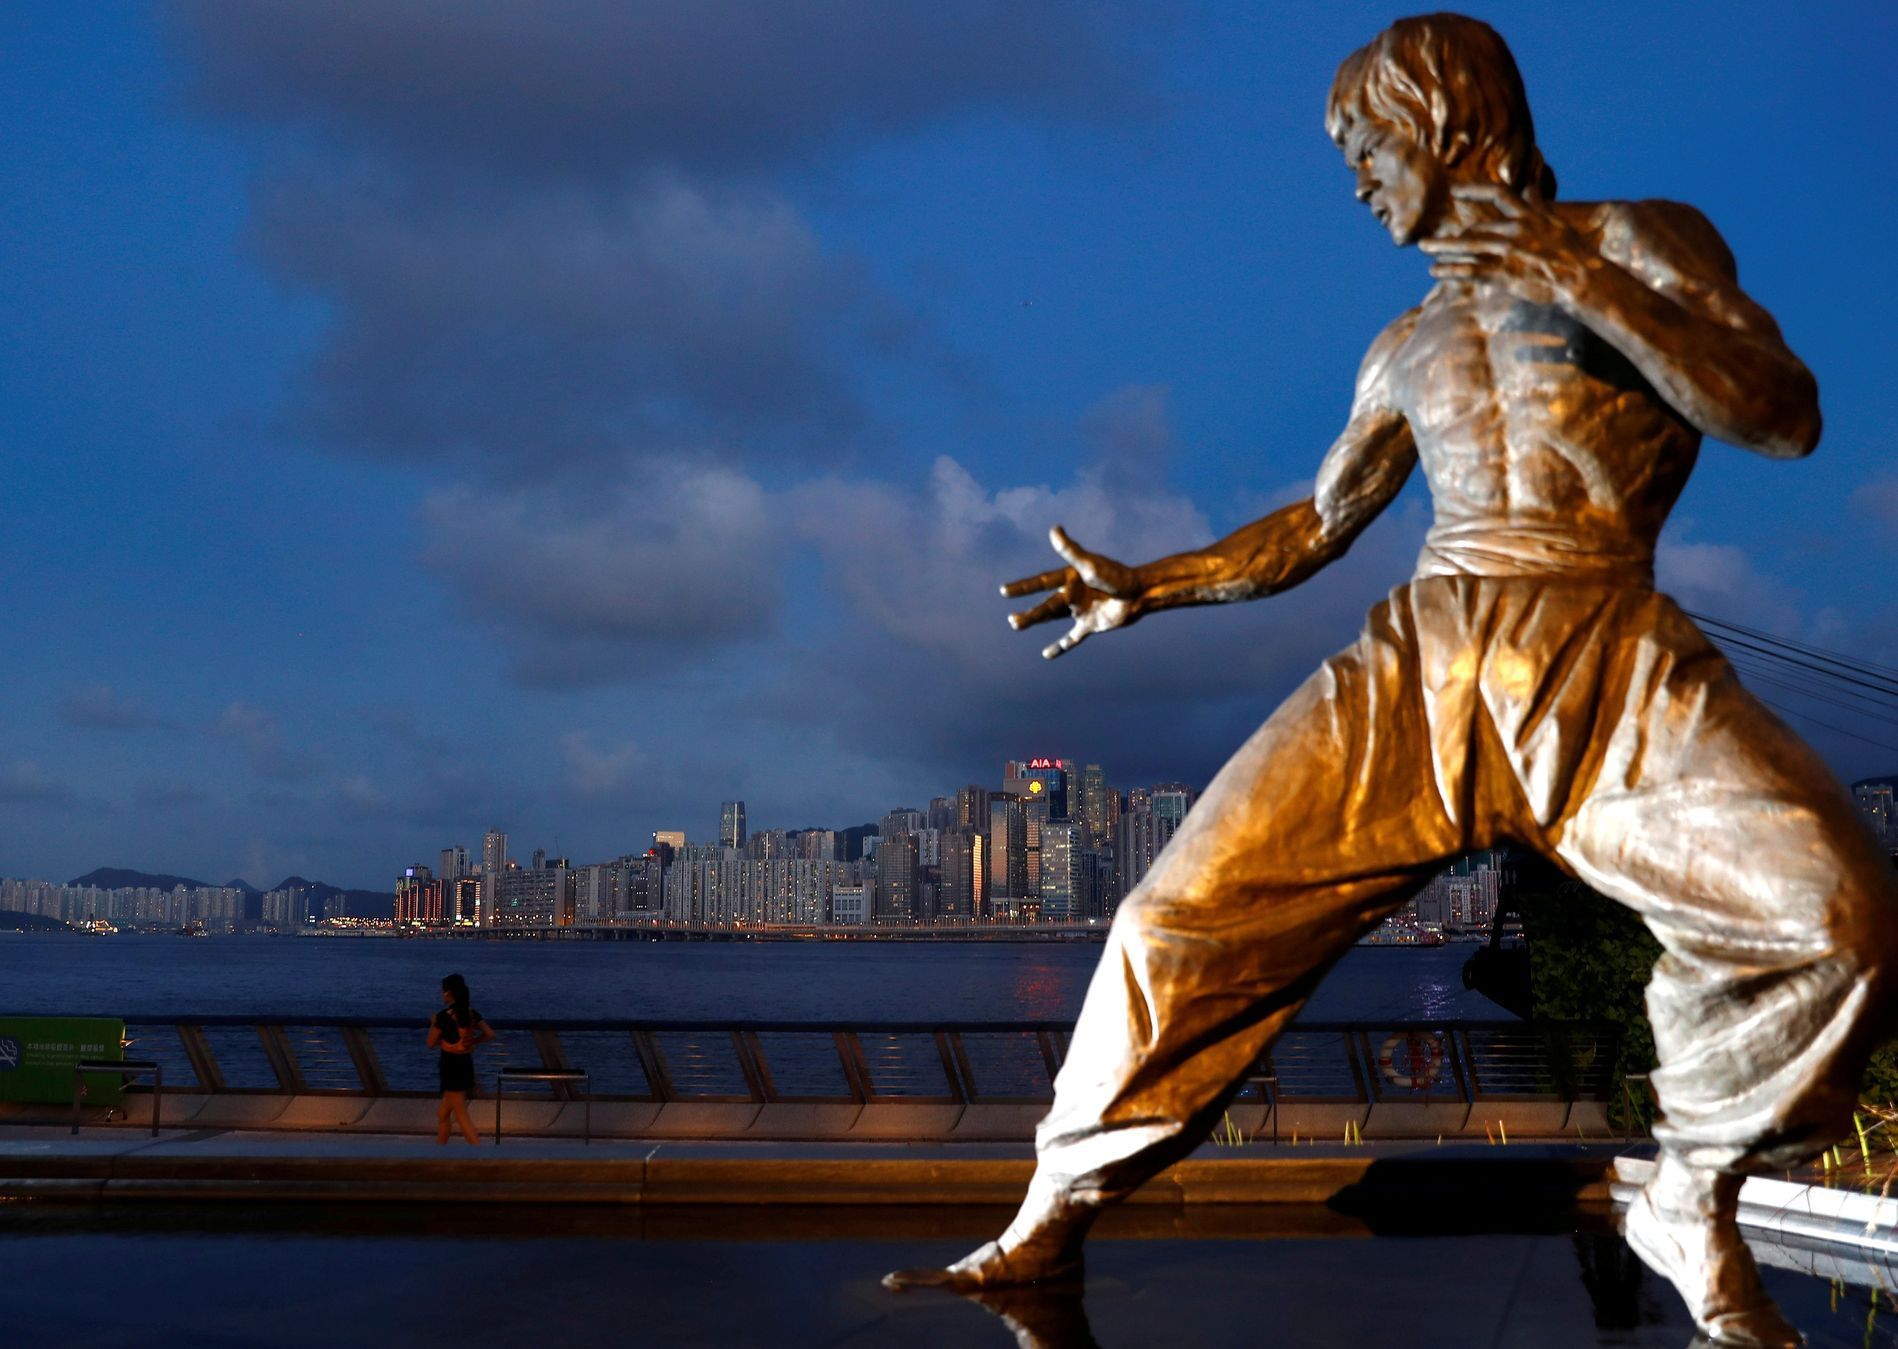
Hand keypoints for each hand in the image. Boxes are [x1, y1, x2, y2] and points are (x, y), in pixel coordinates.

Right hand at [1000, 526, 1144, 659]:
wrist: (1139, 594)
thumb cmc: (1116, 576)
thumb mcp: (1090, 564)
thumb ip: (1071, 551)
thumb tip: (1054, 529)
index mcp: (1071, 578)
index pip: (1042, 582)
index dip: (1024, 587)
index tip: (1004, 591)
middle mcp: (1073, 593)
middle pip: (1046, 604)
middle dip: (1029, 614)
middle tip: (1012, 621)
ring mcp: (1080, 610)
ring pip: (1052, 617)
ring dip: (1035, 621)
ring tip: (1015, 624)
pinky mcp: (1090, 625)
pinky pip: (1072, 638)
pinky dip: (1060, 646)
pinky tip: (1047, 654)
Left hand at [1418, 184, 1592, 306]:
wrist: (1583, 279)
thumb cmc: (1574, 253)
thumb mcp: (1558, 223)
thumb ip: (1539, 205)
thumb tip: (1531, 186)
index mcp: (1528, 216)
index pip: (1497, 194)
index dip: (1474, 191)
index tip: (1456, 190)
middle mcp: (1515, 230)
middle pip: (1475, 228)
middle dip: (1450, 235)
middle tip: (1430, 239)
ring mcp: (1508, 252)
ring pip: (1467, 247)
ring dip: (1442, 248)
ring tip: (1424, 248)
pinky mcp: (1504, 274)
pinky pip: (1470, 270)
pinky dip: (1450, 269)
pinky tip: (1435, 271)